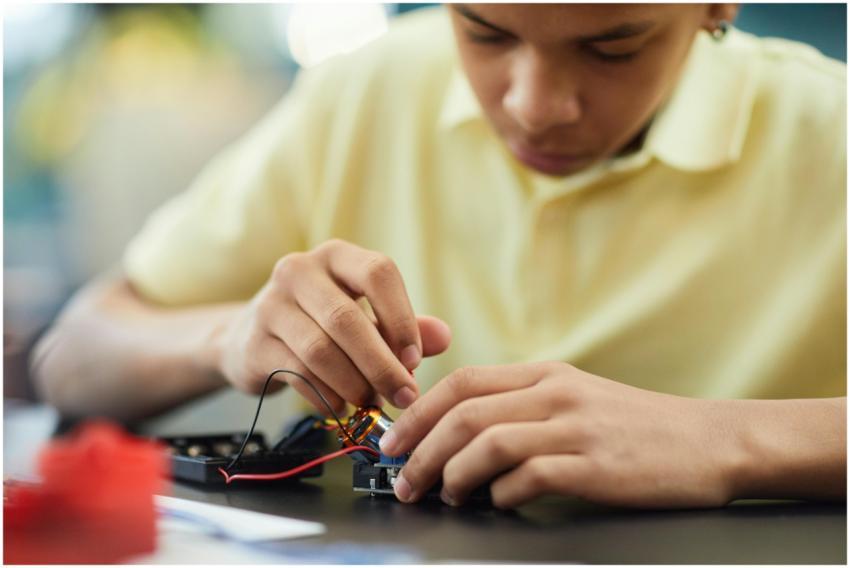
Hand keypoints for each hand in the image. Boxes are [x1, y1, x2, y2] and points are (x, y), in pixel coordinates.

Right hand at [214, 239, 451, 413]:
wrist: (252, 338)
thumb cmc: (323, 325)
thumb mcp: (367, 318)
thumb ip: (405, 327)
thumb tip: (444, 337)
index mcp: (336, 256)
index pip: (377, 273)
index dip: (401, 318)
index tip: (415, 360)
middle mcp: (299, 271)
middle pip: (347, 319)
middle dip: (381, 364)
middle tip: (404, 396)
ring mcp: (271, 305)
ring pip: (320, 350)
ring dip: (354, 385)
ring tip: (372, 404)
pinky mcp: (254, 343)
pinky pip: (297, 374)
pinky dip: (327, 397)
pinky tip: (342, 408)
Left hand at [380, 362, 743, 508]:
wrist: (707, 441)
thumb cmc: (636, 425)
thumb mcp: (575, 396)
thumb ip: (522, 405)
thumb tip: (460, 435)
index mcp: (545, 374)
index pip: (463, 382)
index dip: (418, 412)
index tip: (394, 441)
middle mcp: (555, 394)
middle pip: (464, 412)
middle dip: (421, 449)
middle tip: (403, 480)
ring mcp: (576, 428)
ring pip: (488, 442)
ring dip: (452, 474)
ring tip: (442, 496)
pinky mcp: (595, 467)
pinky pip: (528, 477)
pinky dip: (500, 493)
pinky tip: (497, 503)